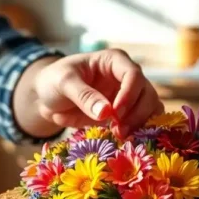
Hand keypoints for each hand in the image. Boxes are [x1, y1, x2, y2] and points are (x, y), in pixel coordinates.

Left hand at [34, 49, 162, 134]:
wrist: (47, 98)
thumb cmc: (54, 81)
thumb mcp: (64, 83)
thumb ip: (84, 96)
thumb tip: (106, 113)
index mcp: (114, 61)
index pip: (133, 74)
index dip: (129, 94)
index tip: (115, 113)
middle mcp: (126, 77)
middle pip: (147, 93)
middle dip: (137, 113)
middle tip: (119, 130)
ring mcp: (129, 96)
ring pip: (151, 108)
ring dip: (141, 123)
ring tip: (120, 135)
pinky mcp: (126, 113)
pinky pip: (143, 121)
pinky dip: (139, 130)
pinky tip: (124, 138)